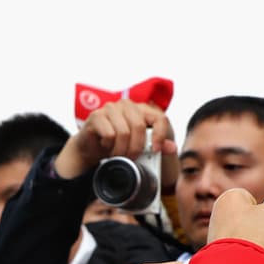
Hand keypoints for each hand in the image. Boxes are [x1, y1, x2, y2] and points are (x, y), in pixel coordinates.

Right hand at [53, 100, 176, 182]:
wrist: (91, 146)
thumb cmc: (118, 143)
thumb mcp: (140, 146)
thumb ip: (157, 146)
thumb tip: (172, 148)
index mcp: (142, 110)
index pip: (159, 118)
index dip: (160, 135)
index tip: (155, 150)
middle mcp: (127, 105)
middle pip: (139, 126)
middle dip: (136, 147)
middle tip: (131, 158)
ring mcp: (111, 108)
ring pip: (123, 132)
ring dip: (120, 150)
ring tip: (117, 155)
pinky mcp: (96, 116)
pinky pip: (109, 134)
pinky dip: (108, 146)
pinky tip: (106, 146)